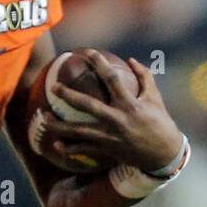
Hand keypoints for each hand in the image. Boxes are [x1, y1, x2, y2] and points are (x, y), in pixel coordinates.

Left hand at [44, 52, 182, 173]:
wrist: (163, 154)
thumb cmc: (160, 122)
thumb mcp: (155, 97)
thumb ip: (144, 76)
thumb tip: (130, 59)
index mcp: (130, 104)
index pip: (111, 78)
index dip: (99, 63)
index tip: (87, 52)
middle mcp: (117, 120)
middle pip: (87, 105)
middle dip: (68, 95)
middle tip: (53, 87)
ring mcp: (109, 137)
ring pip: (78, 131)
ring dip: (59, 126)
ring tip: (43, 118)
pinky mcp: (106, 150)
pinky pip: (83, 149)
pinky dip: (69, 148)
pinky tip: (55, 145)